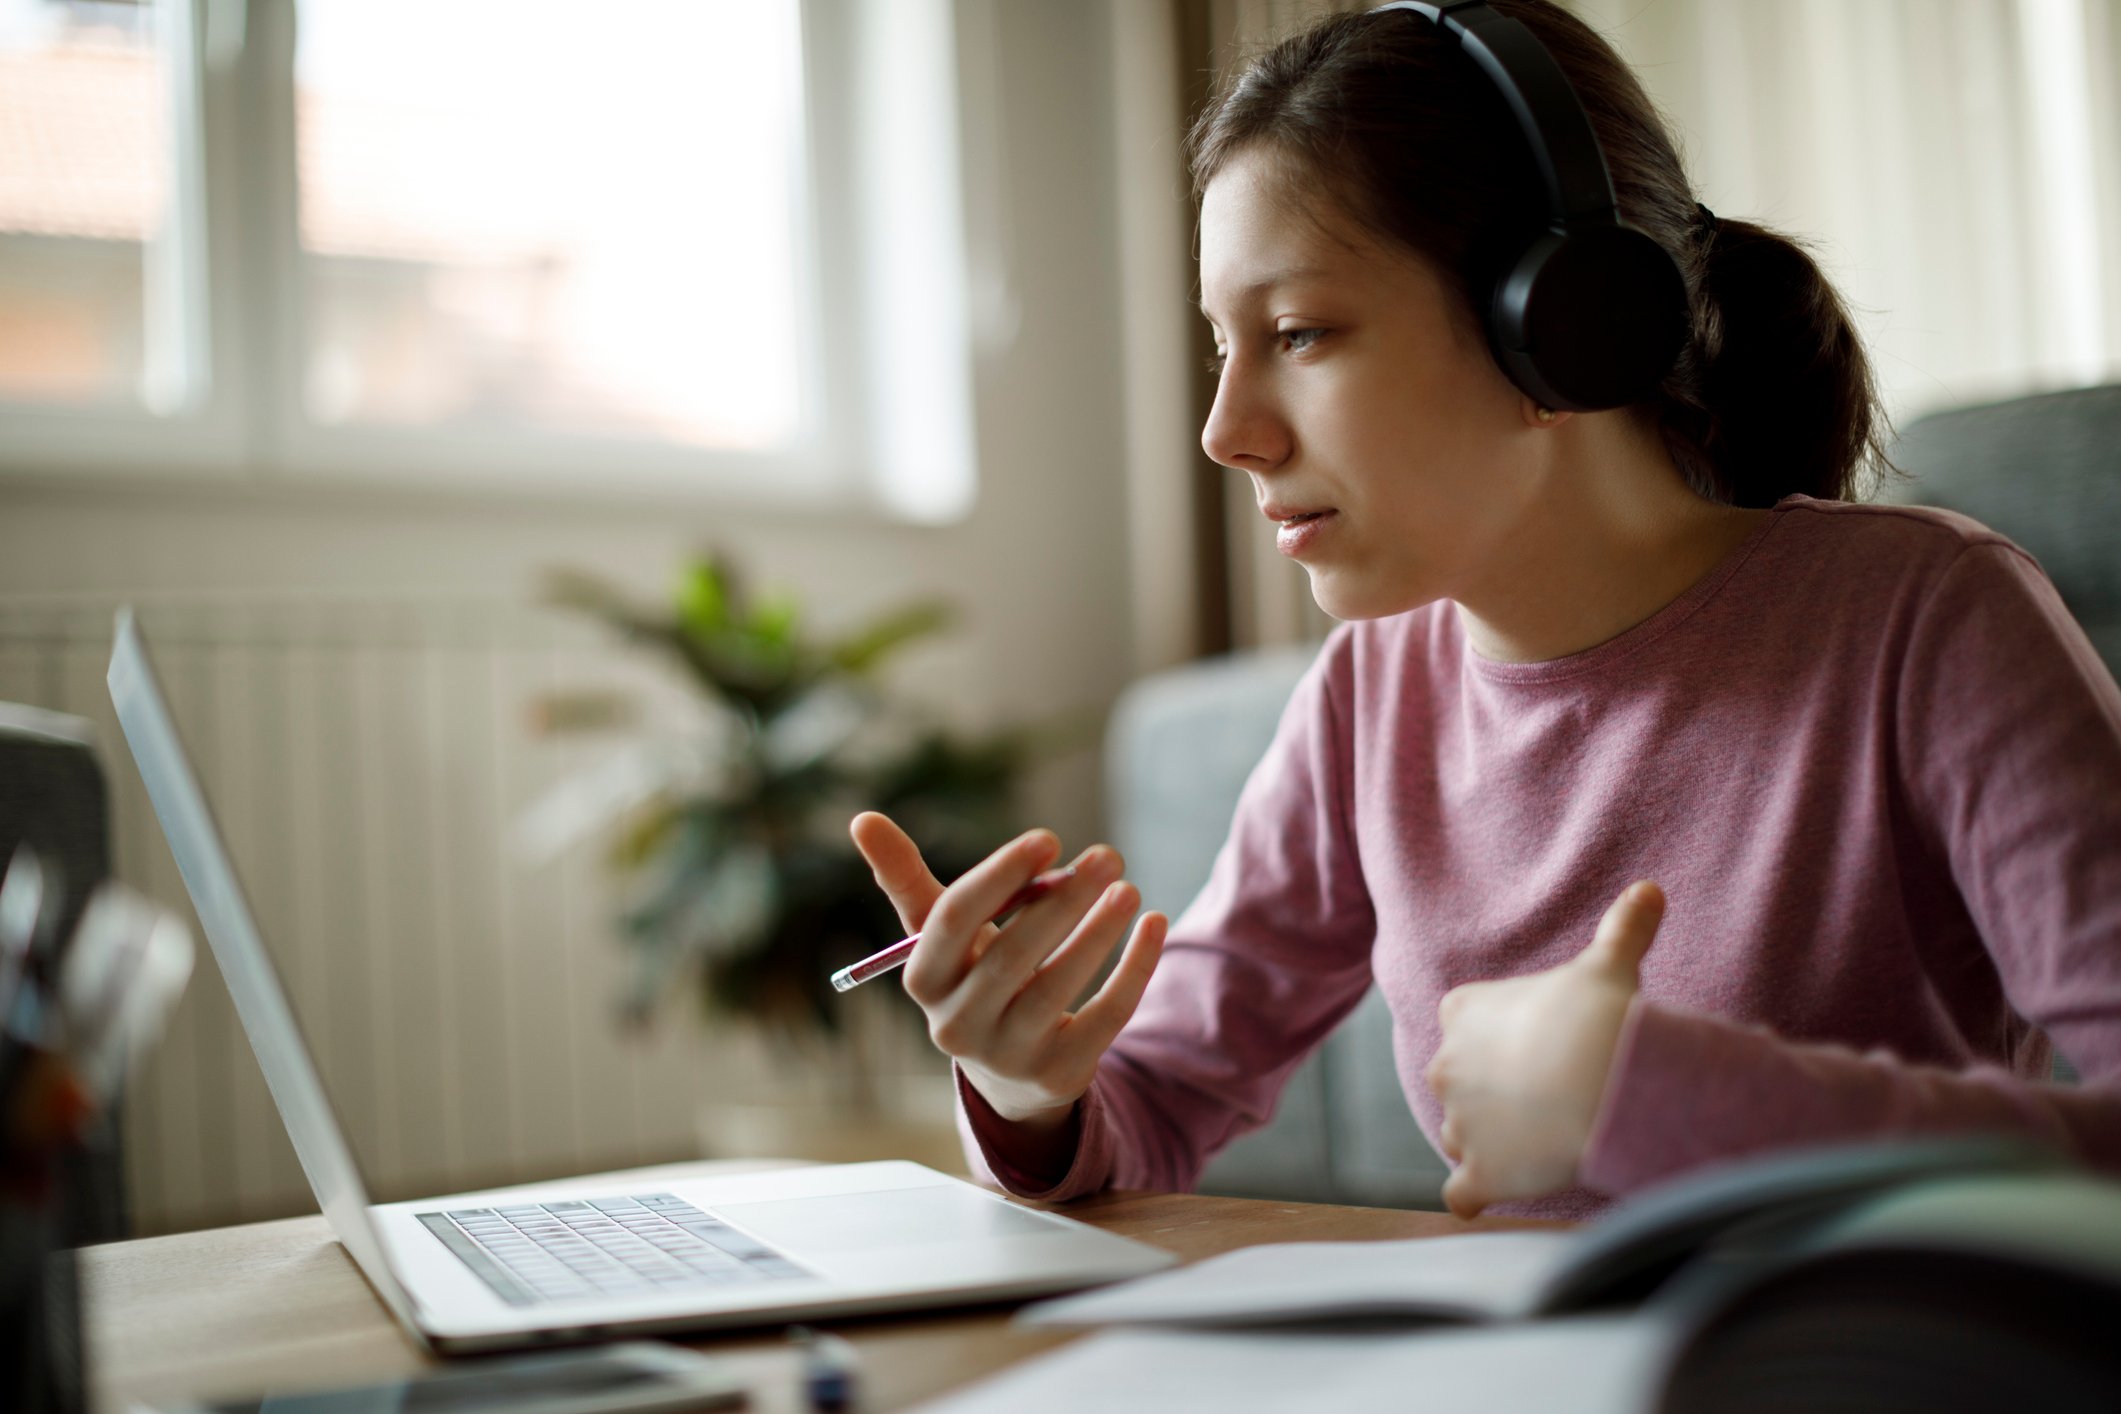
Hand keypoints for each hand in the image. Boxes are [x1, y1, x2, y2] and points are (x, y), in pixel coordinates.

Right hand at [849, 812, 1166, 1132]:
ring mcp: (1009, 1056)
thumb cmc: (972, 975)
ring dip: (1099, 932)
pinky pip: (1105, 1018)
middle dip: (1062, 901)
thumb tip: (861, 818)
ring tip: (1127, 888)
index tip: (1047, 837)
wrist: (1008, 1070)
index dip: (998, 876)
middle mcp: (956, 1025)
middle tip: (1108, 856)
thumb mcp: (939, 933)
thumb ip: (905, 878)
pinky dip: (1134, 968)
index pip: (951, 922)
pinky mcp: (1060, 1075)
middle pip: (1009, 956)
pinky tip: (1154, 924)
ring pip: (1059, 988)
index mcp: (923, 979)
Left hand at [1425, 881, 1664, 1218]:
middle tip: (1541, 1096)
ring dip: (1486, 1142)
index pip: (1462, 1018)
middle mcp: (1447, 1067)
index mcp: (1464, 1012)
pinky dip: (1472, 1196)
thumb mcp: (1609, 964)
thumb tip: (1650, 889)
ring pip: (1459, 1135)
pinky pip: (1460, 1194)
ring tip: (1535, 1144)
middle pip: (1456, 1080)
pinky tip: (1491, 1195)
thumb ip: (1623, 929)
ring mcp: (1458, 1124)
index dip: (1492, 1031)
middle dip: (1487, 1090)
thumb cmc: (1596, 1017)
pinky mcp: (1477, 1173)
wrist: (1598, 1082)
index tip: (1532, 1038)